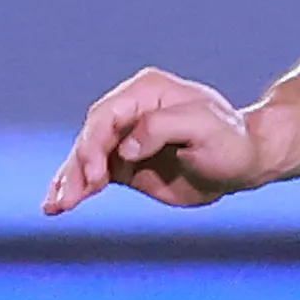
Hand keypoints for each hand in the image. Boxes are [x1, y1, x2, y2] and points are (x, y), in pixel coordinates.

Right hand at [43, 70, 273, 213]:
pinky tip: (58, 205)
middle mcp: (130, 110)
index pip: (107, 116)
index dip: (93, 145)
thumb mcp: (205, 128)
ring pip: (87, 157)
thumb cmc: (230, 141)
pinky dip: (77, 188)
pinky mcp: (127, 163)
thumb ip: (163, 128)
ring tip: (54, 207)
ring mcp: (126, 137)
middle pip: (91, 136)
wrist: (245, 163)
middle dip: (76, 168)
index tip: (94, 177)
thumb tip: (126, 147)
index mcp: (147, 92)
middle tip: (67, 201)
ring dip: (69, 181)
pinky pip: (95, 174)